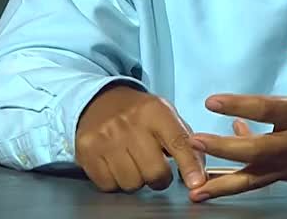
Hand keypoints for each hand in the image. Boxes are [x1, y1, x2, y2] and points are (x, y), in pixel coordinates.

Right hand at [74, 85, 205, 192]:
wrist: (98, 100)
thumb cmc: (138, 113)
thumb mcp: (165, 115)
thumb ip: (185, 141)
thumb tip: (199, 173)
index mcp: (154, 111)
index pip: (177, 141)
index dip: (189, 165)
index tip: (196, 182)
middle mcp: (129, 123)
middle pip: (154, 172)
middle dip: (160, 179)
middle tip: (156, 171)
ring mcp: (106, 138)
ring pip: (131, 183)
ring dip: (136, 180)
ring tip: (133, 164)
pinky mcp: (87, 151)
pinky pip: (109, 185)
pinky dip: (115, 182)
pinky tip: (116, 165)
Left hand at [188, 24, 286, 201]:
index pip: (268, 111)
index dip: (239, 105)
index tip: (212, 101)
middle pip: (257, 151)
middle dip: (223, 149)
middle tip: (194, 142)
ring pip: (257, 177)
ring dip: (225, 183)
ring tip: (196, 190)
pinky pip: (263, 178)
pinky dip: (240, 179)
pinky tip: (216, 172)